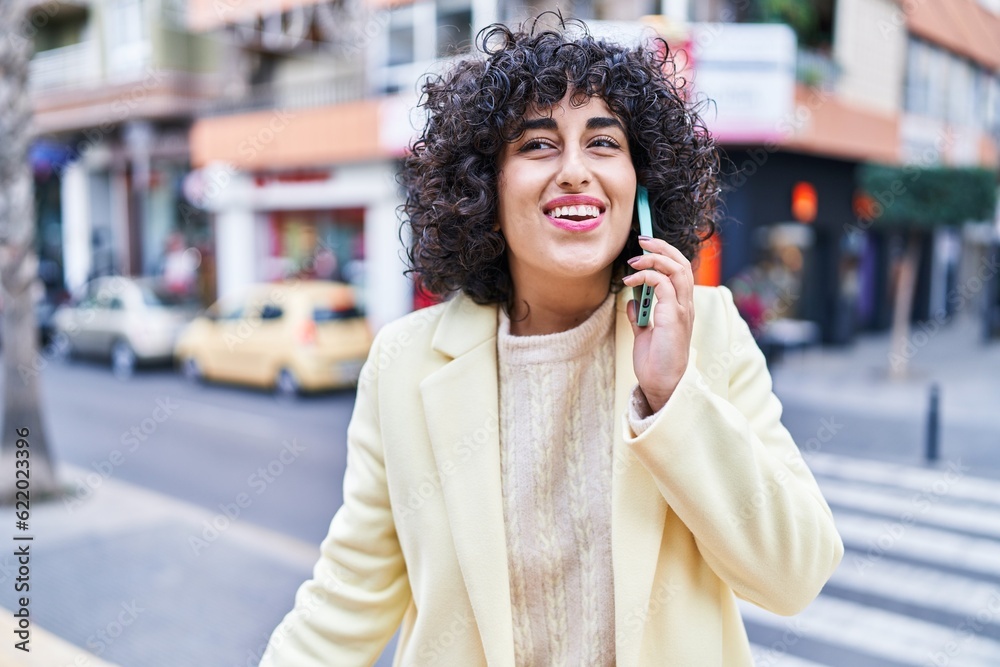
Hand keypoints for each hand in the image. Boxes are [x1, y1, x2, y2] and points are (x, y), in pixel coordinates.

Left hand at [621, 236, 694, 412]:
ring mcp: (682, 310)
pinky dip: (647, 277)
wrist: (661, 383)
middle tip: (642, 241)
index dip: (665, 255)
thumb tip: (631, 301)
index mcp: (680, 307)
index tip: (645, 247)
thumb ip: (640, 316)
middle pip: (683, 264)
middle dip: (663, 248)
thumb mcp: (643, 334)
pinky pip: (664, 285)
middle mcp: (685, 306)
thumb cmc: (655, 362)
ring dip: (655, 259)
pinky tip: (630, 282)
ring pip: (678, 270)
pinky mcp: (674, 317)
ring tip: (635, 259)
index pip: (680, 271)